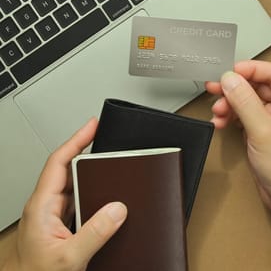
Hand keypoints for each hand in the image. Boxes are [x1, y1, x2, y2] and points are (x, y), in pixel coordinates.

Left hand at [2, 119, 127, 270]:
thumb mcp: (69, 256)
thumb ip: (95, 232)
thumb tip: (118, 208)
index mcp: (41, 207)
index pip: (58, 162)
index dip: (76, 140)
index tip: (92, 126)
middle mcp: (44, 208)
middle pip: (68, 170)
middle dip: (89, 154)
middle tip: (107, 142)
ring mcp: (51, 217)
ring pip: (74, 186)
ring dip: (93, 177)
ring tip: (111, 167)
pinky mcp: (59, 226)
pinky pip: (78, 202)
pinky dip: (93, 195)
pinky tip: (105, 199)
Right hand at [205, 60, 270, 218]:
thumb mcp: (264, 132)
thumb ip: (245, 102)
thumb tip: (231, 79)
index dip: (249, 70)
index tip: (229, 71)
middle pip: (260, 87)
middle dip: (236, 89)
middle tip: (216, 88)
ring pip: (251, 102)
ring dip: (232, 105)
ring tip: (218, 112)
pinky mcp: (269, 133)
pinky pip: (248, 117)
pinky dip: (234, 118)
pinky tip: (222, 122)